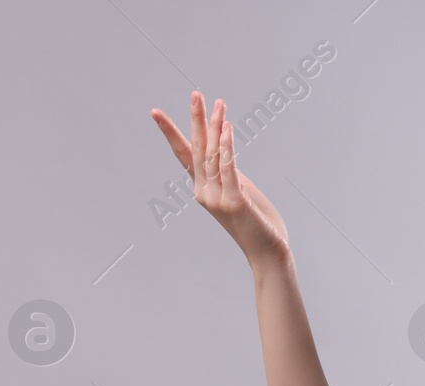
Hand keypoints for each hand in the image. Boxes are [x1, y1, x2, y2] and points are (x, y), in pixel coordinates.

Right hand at [150, 91, 289, 263]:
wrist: (268, 253)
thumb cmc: (257, 222)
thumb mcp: (241, 190)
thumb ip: (230, 171)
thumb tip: (224, 149)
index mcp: (204, 188)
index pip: (185, 154)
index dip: (172, 133)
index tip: (156, 112)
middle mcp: (204, 191)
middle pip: (197, 149)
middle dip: (196, 120)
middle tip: (195, 93)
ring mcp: (217, 197)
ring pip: (212, 155)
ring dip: (215, 126)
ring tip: (218, 102)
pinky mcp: (234, 201)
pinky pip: (228, 168)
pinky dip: (227, 147)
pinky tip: (227, 128)